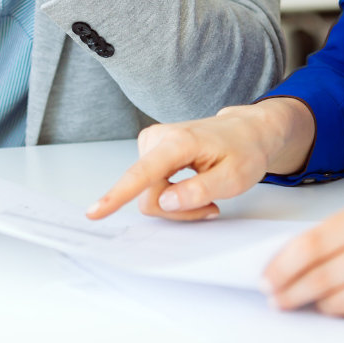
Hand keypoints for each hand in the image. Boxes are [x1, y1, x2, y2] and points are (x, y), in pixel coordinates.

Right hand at [87, 99, 316, 220]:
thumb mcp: (233, 178)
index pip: (142, 174)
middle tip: (210, 206)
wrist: (248, 130)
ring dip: (176, 204)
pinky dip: (173, 195)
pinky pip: (152, 187)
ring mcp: (152, 142)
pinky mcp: (152, 150)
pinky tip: (193, 188)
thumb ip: (198, 191)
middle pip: (149, 195)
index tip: (95, 212)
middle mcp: (158, 138)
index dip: (117, 195)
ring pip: (149, 194)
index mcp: (178, 142)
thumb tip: (164, 202)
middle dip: (176, 210)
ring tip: (206, 194)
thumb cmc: (244, 150)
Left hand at [262, 197, 343, 318]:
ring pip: (341, 300)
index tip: (266, 278)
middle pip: (323, 275)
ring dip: (315, 305)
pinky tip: (333, 307)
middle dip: (292, 291)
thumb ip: (332, 236)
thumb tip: (286, 263)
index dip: (284, 265)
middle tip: (275, 299)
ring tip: (300, 303)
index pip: (313, 244)